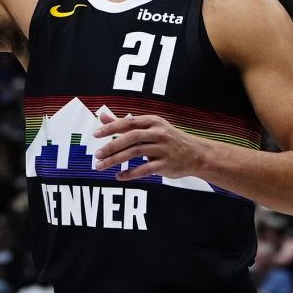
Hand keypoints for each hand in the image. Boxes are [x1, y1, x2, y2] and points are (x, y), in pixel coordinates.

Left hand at [92, 113, 206, 180]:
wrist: (196, 154)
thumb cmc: (168, 139)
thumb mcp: (149, 127)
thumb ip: (124, 123)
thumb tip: (102, 116)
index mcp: (152, 121)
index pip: (128, 123)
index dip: (111, 128)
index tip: (95, 135)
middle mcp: (158, 133)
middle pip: (131, 138)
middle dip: (112, 146)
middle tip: (97, 155)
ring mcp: (163, 149)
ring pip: (135, 153)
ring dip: (116, 160)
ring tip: (101, 166)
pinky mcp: (166, 164)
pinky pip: (145, 169)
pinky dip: (130, 173)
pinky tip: (119, 176)